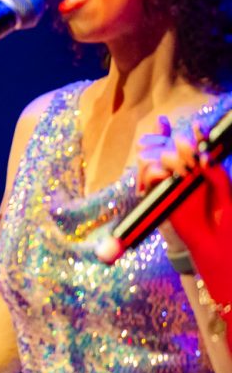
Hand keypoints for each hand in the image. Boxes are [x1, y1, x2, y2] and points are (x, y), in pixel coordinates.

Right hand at [136, 116, 231, 264]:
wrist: (216, 245)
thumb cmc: (227, 220)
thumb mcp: (227, 193)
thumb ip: (216, 173)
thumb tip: (202, 156)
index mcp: (205, 165)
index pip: (197, 141)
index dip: (196, 131)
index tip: (199, 127)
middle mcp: (186, 170)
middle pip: (171, 143)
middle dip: (180, 144)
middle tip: (191, 156)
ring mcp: (171, 181)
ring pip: (155, 156)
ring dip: (167, 158)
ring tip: (182, 170)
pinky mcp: (158, 194)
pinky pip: (148, 177)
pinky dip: (153, 173)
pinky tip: (166, 177)